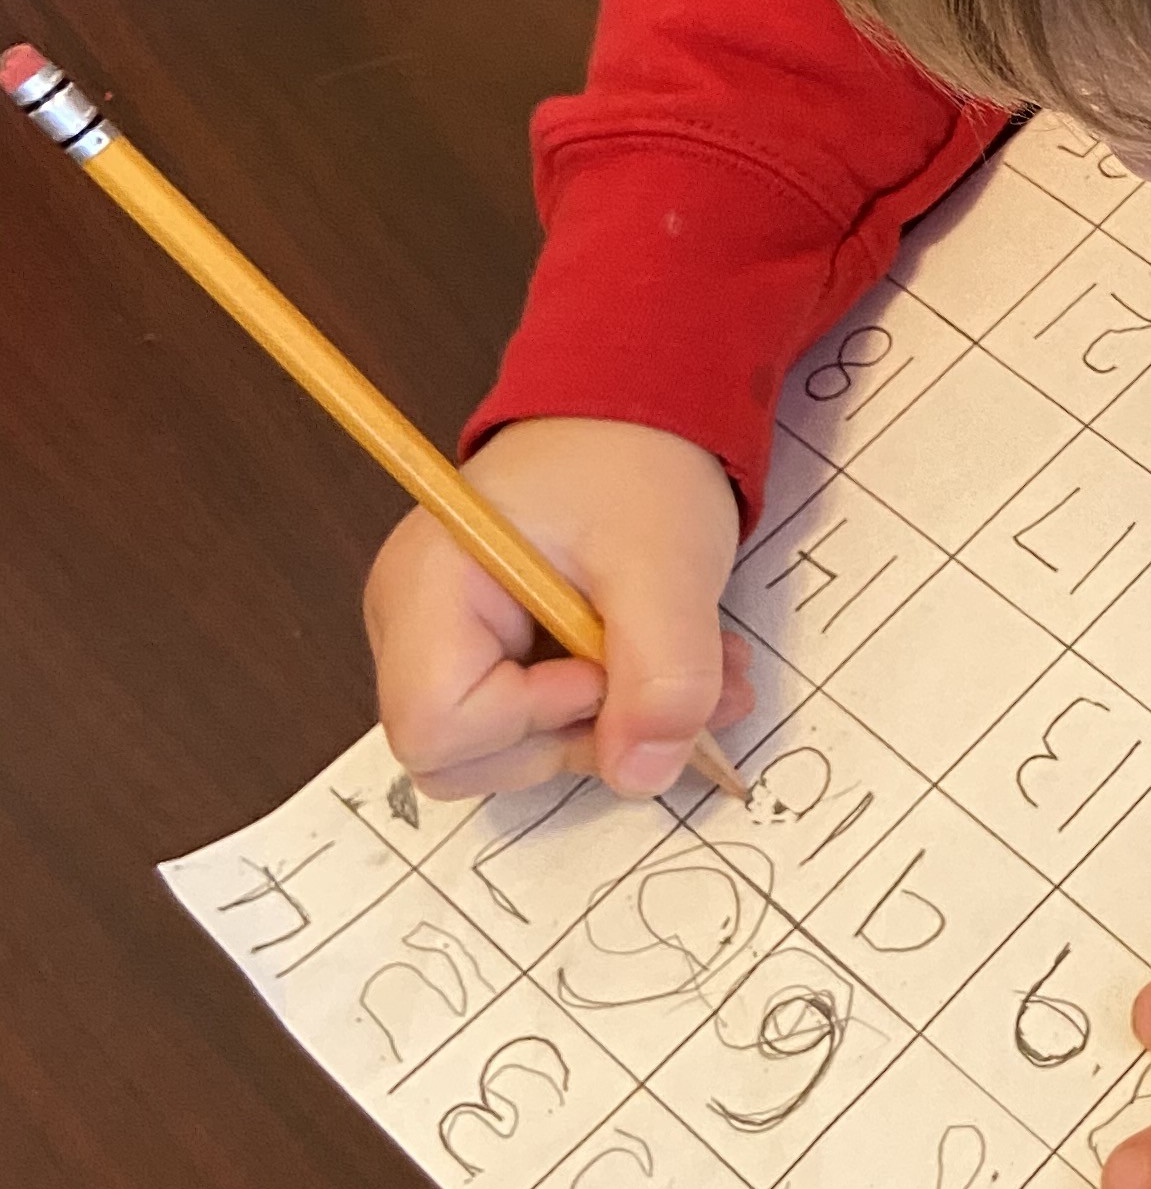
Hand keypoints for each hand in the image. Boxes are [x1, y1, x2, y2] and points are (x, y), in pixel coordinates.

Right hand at [364, 416, 749, 804]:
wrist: (641, 411)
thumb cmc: (635, 463)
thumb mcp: (668, 564)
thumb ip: (663, 676)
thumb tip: (641, 777)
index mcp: (427, 588)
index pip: (435, 728)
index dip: (530, 720)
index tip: (603, 665)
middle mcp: (413, 625)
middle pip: (467, 756)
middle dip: (583, 736)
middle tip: (678, 686)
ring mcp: (446, 642)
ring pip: (510, 751)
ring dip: (615, 727)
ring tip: (699, 672)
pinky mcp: (488, 652)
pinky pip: (536, 721)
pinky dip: (612, 708)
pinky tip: (672, 665)